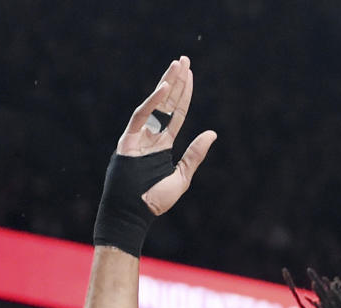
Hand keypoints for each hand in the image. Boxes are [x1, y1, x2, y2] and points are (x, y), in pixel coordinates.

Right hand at [116, 55, 215, 216]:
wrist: (135, 213)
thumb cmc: (155, 200)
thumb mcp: (183, 176)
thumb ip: (195, 154)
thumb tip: (212, 133)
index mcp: (163, 144)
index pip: (176, 113)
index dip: (184, 94)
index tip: (190, 74)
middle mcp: (150, 135)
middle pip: (166, 103)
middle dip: (175, 81)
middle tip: (184, 60)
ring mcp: (138, 135)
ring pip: (154, 104)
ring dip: (166, 83)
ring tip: (177, 65)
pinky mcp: (128, 139)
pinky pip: (141, 115)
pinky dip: (152, 102)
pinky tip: (165, 88)